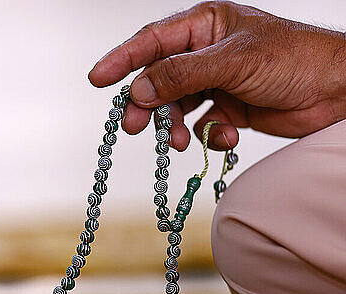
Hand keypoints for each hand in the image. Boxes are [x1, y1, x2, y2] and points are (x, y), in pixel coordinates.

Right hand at [88, 1, 345, 150]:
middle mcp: (207, 52)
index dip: (122, 60)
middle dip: (147, 103)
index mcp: (206, 25)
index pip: (153, 40)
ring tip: (180, 141)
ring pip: (178, 106)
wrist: (338, 93)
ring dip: (176, 125)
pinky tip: (225, 137)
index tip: (97, 80)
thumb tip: (138, 89)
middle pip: (160, 78)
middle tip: (133, 126)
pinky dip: (208, 134)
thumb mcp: (233, 61)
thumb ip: (181, 74)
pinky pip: (203, 124)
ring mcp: (217, 81)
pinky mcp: (229, 108)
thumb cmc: (294, 60)